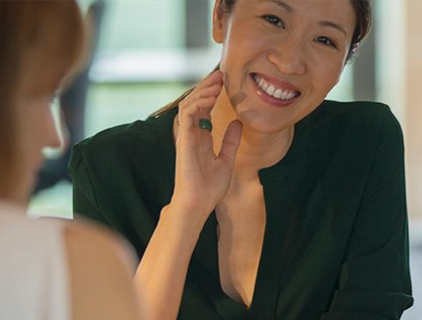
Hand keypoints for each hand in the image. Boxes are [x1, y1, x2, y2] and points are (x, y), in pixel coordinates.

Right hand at [169, 70, 242, 217]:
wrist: (199, 203)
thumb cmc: (210, 187)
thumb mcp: (227, 159)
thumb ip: (230, 140)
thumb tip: (237, 123)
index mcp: (201, 138)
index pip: (204, 110)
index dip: (213, 95)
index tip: (226, 83)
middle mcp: (192, 134)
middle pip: (196, 103)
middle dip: (207, 88)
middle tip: (221, 75)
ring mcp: (186, 136)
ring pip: (189, 104)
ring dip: (202, 91)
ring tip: (217, 82)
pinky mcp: (184, 139)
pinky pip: (187, 114)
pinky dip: (198, 102)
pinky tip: (211, 96)